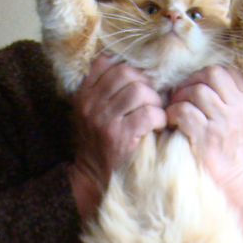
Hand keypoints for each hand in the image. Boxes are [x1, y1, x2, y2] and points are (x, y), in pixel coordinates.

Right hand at [69, 54, 165, 218]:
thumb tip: (137, 70)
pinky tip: (157, 127)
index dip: (128, 68)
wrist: (95, 180)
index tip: (138, 83)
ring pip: (139, 91)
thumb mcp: (93, 114)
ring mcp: (103, 119)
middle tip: (152, 100)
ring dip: (154, 102)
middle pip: (126, 72)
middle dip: (145, 84)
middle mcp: (90, 103)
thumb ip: (105, 91)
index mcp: (83, 94)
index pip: (105, 62)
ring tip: (155, 114)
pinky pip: (148, 113)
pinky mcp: (119, 135)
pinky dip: (159, 118)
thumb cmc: (101, 144)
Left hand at [166, 64, 242, 187]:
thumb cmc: (224, 144)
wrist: (229, 179)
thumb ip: (223, 94)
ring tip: (176, 111)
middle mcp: (240, 108)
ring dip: (179, 98)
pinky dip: (173, 114)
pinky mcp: (208, 136)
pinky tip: (173, 123)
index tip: (194, 89)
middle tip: (181, 97)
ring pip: (197, 91)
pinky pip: (185, 111)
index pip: (224, 70)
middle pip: (211, 74)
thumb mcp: (234, 116)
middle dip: (190, 82)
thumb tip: (191, 76)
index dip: (203, 75)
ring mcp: (225, 122)